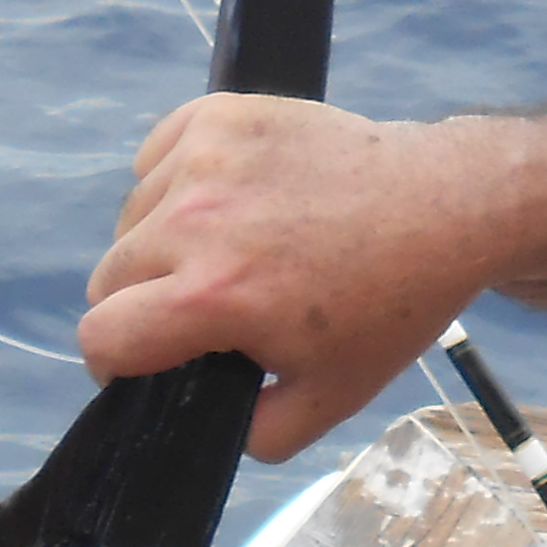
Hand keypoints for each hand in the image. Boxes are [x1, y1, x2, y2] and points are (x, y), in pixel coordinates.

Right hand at [79, 97, 523, 460]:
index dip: (114, 364)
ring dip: (158, 242)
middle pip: (108, 275)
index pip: (102, 335)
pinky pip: (155, 158)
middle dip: (140, 304)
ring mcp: (205, 157)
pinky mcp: (220, 113)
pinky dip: (174, 183)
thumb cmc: (390, 305)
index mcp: (213, 295)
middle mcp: (196, 219)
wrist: (444, 207)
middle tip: (199, 310)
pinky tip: (226, 202)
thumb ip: (252, 433)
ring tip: (225, 252)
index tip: (143, 364)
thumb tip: (205, 426)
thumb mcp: (327, 400)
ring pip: (130, 216)